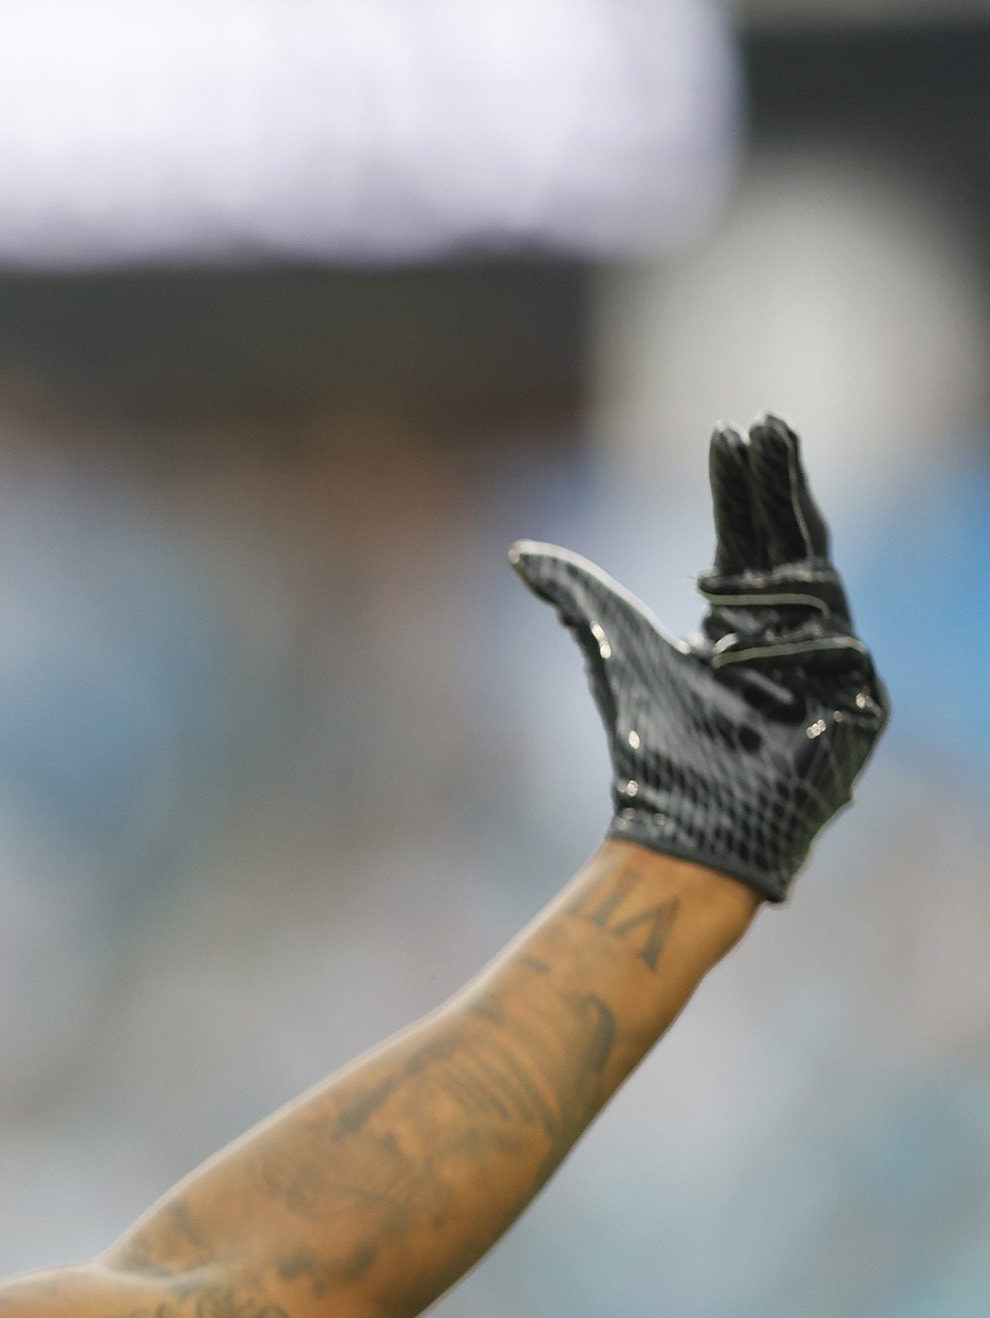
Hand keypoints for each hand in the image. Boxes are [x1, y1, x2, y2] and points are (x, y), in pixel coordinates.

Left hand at [511, 415, 888, 901]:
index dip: (742, 486)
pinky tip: (733, 655)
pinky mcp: (861, 709)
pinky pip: (837, 650)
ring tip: (705, 590)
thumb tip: (519, 553)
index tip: (731, 430)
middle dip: (782, 484)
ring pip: (820, 591)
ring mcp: (834, 673)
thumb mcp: (610, 648)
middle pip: (795, 542)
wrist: (677, 828)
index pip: (750, 537)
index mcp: (743, 623)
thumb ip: (576, 595)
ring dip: (765, 582)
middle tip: (770, 426)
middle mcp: (793, 639)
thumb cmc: (649, 748)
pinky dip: (783, 648)